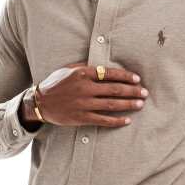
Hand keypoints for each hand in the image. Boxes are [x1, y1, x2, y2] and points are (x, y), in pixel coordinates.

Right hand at [31, 61, 148, 127]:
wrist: (40, 103)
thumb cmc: (56, 84)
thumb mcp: (68, 70)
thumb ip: (85, 67)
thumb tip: (104, 64)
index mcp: (82, 73)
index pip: (110, 73)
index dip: (126, 76)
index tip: (137, 79)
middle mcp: (84, 88)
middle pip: (114, 90)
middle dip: (132, 91)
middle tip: (144, 93)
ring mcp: (83, 104)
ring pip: (111, 105)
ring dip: (128, 105)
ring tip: (140, 104)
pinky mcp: (81, 118)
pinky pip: (103, 120)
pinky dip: (116, 120)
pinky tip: (127, 120)